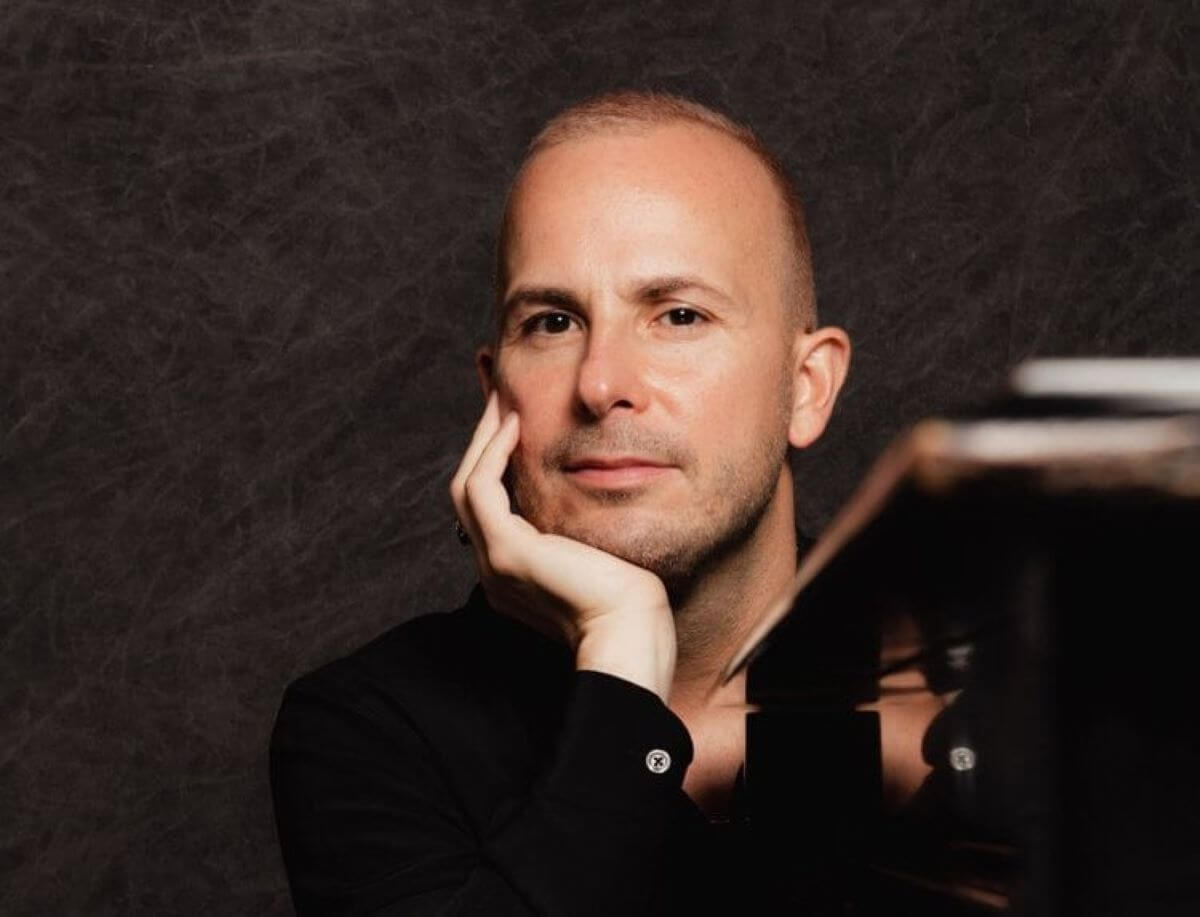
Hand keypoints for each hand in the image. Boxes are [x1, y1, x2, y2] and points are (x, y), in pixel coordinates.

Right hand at [450, 393, 676, 698]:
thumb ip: (587, 529)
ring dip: (483, 437)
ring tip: (502, 398)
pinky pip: (481, 488)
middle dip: (482, 439)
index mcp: (514, 573)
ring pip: (467, 484)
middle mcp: (495, 567)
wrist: (631, 633)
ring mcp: (494, 562)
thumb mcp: (603, 553)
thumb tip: (603, 486)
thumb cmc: (632, 602)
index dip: (497, 458)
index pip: (493, 504)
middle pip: (471, 489)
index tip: (515, 417)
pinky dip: (493, 452)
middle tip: (497, 393)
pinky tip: (515, 424)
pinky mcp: (505, 551)